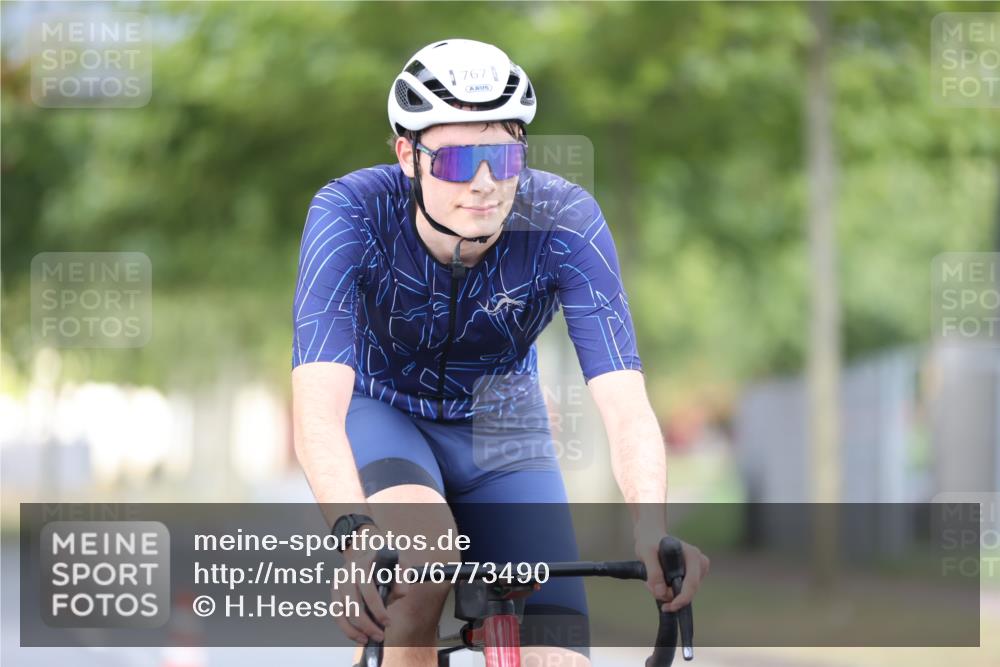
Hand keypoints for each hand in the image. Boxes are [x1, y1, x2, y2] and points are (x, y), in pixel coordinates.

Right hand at [331, 528, 408, 644]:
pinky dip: (346, 628)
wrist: (374, 556)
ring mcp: (339, 581)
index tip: (388, 622)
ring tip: (369, 639)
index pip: (369, 589)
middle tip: (380, 635)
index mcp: (364, 562)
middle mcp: (348, 570)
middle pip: (353, 604)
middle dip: (367, 624)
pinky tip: (359, 636)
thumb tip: (401, 592)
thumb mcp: (401, 565)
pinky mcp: (335, 591)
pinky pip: (336, 614)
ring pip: (342, 611)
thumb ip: (402, 578)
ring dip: (355, 629)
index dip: (378, 609)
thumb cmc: (389, 564)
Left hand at [634, 530, 708, 612]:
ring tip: (651, 580)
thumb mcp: (646, 553)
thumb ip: (653, 572)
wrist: (650, 538)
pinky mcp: (691, 577)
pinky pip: (680, 592)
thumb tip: (661, 593)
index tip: (670, 606)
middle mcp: (699, 563)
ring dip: (666, 592)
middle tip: (650, 586)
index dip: (682, 598)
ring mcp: (697, 571)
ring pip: (683, 593)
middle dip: (669, 595)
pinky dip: (667, 591)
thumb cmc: (649, 542)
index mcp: (693, 555)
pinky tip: (658, 581)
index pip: (692, 583)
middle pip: (689, 591)